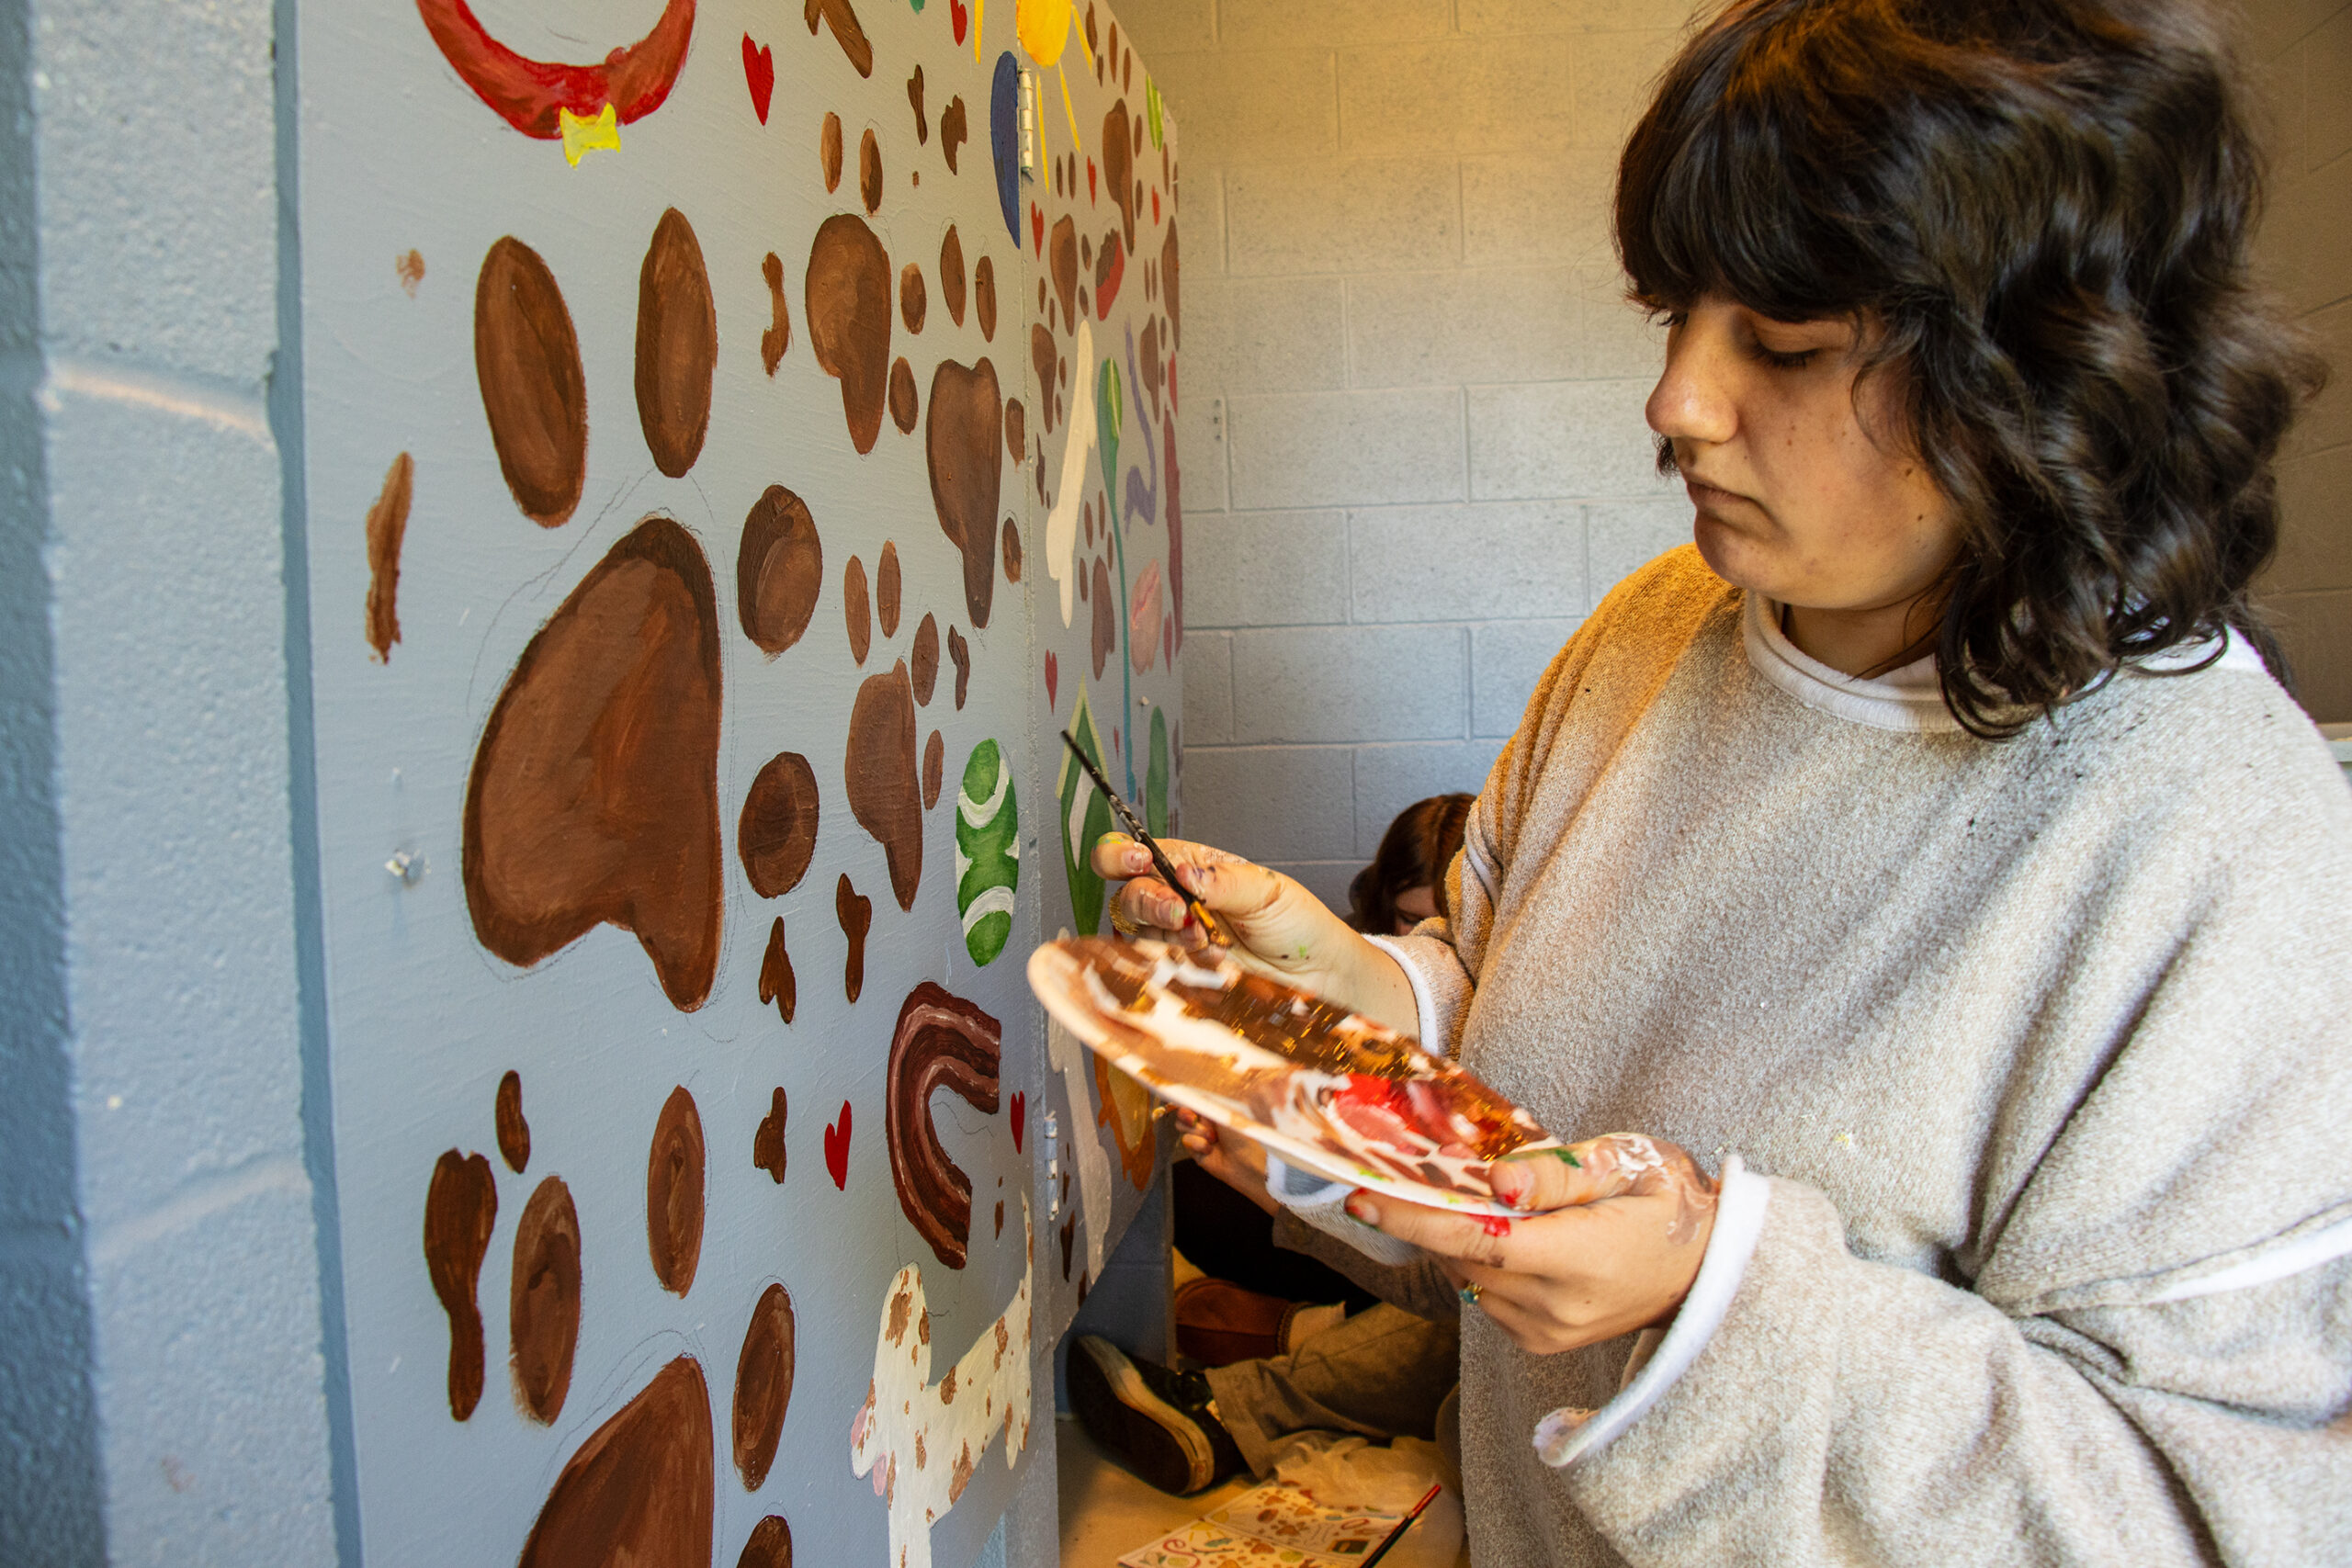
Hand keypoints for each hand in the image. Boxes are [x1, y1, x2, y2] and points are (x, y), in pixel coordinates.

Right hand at [1088, 834, 1417, 1032]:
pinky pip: (1156, 959)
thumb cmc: (1296, 924)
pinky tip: (1208, 954)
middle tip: (1177, 910)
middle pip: (1127, 890)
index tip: (1141, 861)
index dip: (1125, 853)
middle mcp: (1176, 896)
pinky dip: (1177, 956)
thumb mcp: (1266, 891)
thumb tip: (1185, 873)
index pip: (1140, 851)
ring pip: (1136, 927)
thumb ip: (1223, 881)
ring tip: (1203, 936)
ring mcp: (1175, 933)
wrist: (1314, 974)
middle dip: (1145, 898)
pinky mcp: (1180, 965)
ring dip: (1164, 930)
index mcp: (1194, 866)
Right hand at [1172, 1108, 1276, 1216]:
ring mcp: (1202, 1136)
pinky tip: (1210, 1149)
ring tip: (1212, 1137)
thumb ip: (1207, 1102)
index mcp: (1217, 1109)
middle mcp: (1208, 1122)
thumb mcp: (1226, 1112)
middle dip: (1185, 1115)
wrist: (1247, 1162)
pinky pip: (1187, 1141)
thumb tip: (1193, 1095)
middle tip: (1193, 1119)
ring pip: (1182, 1126)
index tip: (1190, 1104)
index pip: (1195, 1101)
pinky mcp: (1197, 1151)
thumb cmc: (1243, 1135)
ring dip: (1196, 1130)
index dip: (1188, 1100)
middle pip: (1184, 1112)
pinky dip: (1197, 1143)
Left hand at [1342, 1135, 1718, 1355]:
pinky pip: (1485, 1294)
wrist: (1705, 1272)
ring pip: (1469, 1276)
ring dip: (1462, 1237)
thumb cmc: (1669, 1204)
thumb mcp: (1626, 1166)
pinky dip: (1482, 1260)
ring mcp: (1547, 1332)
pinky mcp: (1540, 1342)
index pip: (1479, 1240)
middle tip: (1420, 1172)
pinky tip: (1511, 1234)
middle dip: (1436, 1214)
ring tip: (1491, 1202)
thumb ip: (1557, 1174)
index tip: (1361, 1198)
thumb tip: (1496, 1179)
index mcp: (1581, 1259)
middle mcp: (1557, 1307)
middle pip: (1464, 1256)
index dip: (1416, 1219)